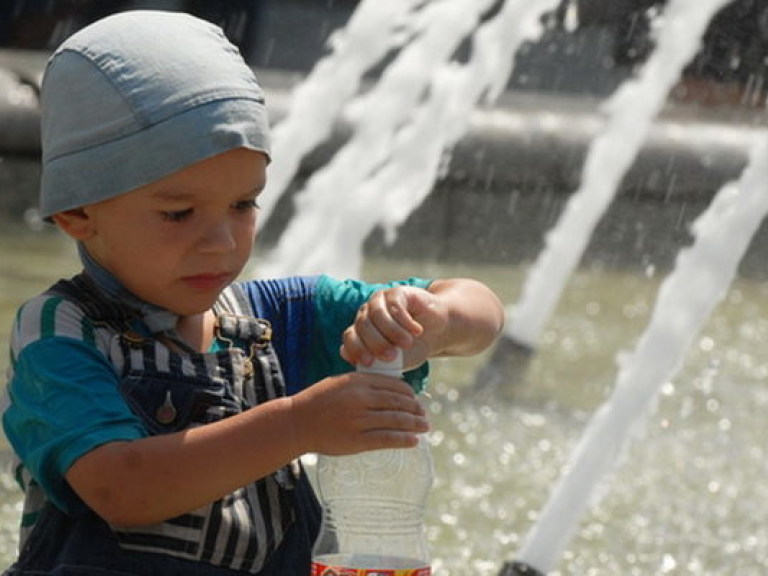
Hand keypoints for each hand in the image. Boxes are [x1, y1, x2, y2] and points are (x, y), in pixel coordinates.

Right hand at [289, 372, 428, 454]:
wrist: (296, 422)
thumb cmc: (318, 401)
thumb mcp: (340, 383)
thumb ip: (362, 384)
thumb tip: (390, 389)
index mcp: (357, 382)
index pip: (393, 385)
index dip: (409, 393)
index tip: (415, 398)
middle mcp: (361, 399)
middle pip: (398, 402)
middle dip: (415, 408)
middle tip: (423, 414)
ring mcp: (359, 420)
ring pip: (396, 420)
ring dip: (415, 424)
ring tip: (425, 427)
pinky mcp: (357, 440)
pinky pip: (387, 439)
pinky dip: (403, 440)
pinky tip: (414, 441)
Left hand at [340, 285, 448, 368]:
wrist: (438, 331)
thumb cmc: (414, 348)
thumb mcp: (396, 362)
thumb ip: (376, 364)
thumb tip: (353, 361)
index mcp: (362, 331)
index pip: (350, 337)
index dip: (356, 349)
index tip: (369, 362)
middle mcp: (367, 314)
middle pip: (363, 326)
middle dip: (376, 343)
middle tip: (392, 356)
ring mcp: (380, 301)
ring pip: (377, 314)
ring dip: (392, 332)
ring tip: (407, 344)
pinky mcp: (396, 292)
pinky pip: (394, 305)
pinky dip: (405, 321)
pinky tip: (417, 331)